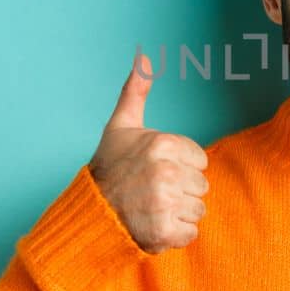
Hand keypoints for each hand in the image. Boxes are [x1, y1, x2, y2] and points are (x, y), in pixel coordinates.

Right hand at [87, 53, 210, 253]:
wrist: (87, 213)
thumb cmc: (108, 168)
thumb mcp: (121, 126)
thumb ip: (136, 90)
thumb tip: (144, 54)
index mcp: (163, 144)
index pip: (200, 160)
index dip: (180, 167)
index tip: (154, 171)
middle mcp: (166, 172)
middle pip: (202, 186)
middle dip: (180, 191)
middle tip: (150, 191)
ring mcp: (165, 203)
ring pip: (198, 210)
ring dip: (178, 214)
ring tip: (151, 208)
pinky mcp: (164, 232)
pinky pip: (191, 234)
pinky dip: (174, 235)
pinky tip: (153, 225)